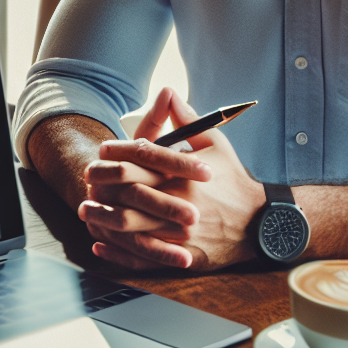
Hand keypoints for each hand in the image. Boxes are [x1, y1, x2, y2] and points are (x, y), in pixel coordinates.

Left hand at [78, 88, 264, 270]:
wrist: (261, 223)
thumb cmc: (233, 180)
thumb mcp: (215, 145)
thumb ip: (187, 119)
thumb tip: (168, 92)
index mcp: (185, 174)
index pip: (143, 157)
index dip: (118, 152)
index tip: (102, 150)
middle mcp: (180, 202)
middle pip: (130, 190)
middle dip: (104, 184)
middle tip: (87, 178)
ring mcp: (180, 232)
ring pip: (131, 226)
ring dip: (103, 218)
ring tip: (85, 211)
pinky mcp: (182, 255)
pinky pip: (144, 256)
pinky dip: (118, 252)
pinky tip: (101, 243)